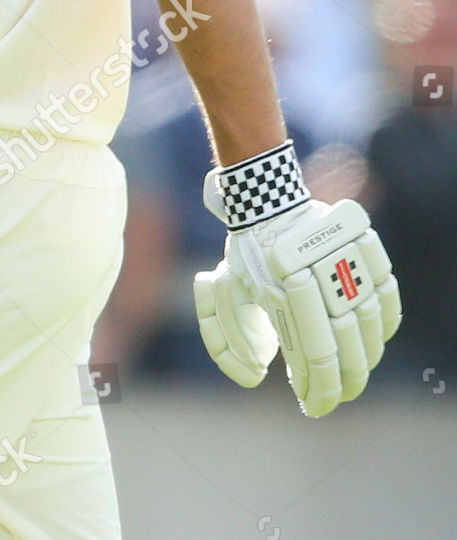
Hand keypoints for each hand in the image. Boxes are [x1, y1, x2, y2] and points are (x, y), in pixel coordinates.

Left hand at [194, 144, 400, 416]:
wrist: (266, 203)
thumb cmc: (246, 258)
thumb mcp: (224, 296)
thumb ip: (226, 341)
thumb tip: (255, 378)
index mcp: (276, 281)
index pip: (312, 351)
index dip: (319, 388)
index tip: (315, 407)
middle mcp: (312, 266)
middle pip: (344, 341)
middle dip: (344, 381)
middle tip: (338, 397)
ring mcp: (339, 251)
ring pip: (369, 319)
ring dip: (366, 357)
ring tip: (354, 377)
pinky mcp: (361, 241)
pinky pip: (387, 290)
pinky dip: (385, 322)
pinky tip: (374, 345)